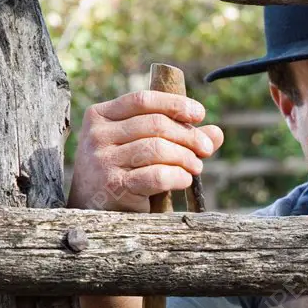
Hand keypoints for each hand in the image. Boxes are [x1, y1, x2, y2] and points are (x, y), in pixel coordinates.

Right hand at [68, 90, 223, 211]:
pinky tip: (185, 179)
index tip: (200, 113)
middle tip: (206, 149)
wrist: (91, 208)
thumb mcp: (140, 146)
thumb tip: (216, 133)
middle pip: (155, 124)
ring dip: (186, 157)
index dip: (175, 104)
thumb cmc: (121, 171)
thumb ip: (175, 136)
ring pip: (158, 149)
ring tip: (197, 167)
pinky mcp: (115, 186)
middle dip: (189, 136)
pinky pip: (157, 175)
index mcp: (100, 115)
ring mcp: (104, 161)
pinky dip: (178, 176)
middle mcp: (98, 135)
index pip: (142, 100)